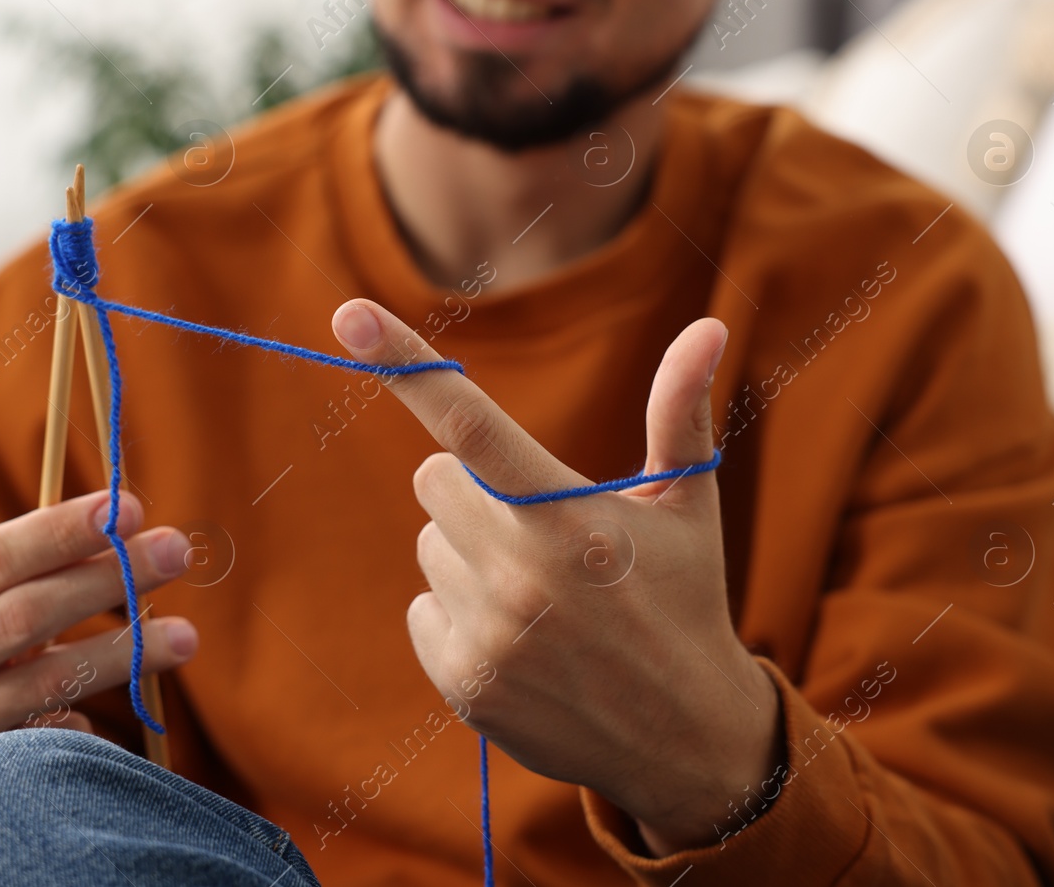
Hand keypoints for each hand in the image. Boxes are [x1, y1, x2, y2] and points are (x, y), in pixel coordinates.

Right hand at [0, 491, 198, 782]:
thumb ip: (14, 574)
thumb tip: (119, 525)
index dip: (60, 530)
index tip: (126, 507)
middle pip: (23, 613)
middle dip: (107, 577)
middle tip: (176, 550)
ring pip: (50, 677)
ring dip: (126, 650)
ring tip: (187, 636)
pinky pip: (55, 736)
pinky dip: (92, 714)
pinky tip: (128, 703)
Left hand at [331, 300, 779, 854]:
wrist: (685, 738)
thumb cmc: (683, 598)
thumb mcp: (686, 503)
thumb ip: (680, 410)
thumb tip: (706, 327)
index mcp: (571, 518)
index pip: (470, 423)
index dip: (404, 364)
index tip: (347, 314)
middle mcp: (522, 576)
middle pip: (434, 480)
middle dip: (474, 489)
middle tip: (537, 527)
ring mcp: (489, 635)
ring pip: (430, 545)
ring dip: (471, 555)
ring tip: (541, 593)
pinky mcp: (464, 683)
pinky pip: (422, 608)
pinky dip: (460, 613)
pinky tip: (521, 638)